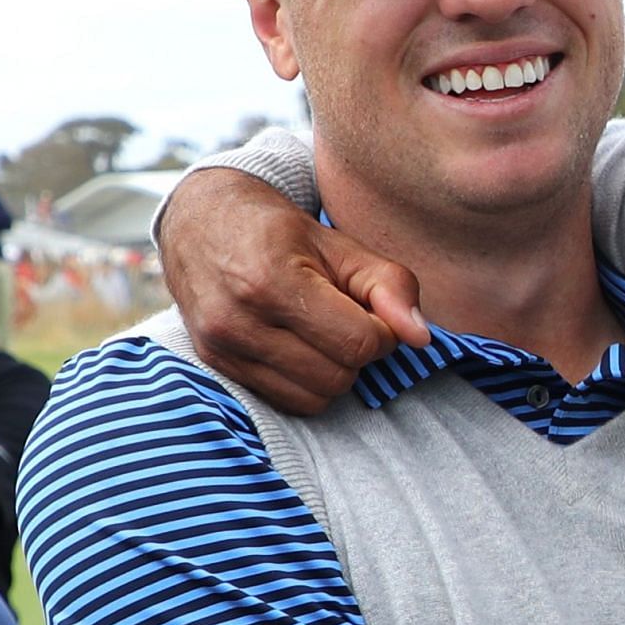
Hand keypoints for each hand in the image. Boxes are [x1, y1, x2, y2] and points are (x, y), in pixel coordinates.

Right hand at [158, 170, 431, 414]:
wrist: (202, 222)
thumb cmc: (281, 232)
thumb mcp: (342, 245)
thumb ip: (390, 286)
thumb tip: (421, 337)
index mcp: (272, 282)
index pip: (359, 342)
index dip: (382, 332)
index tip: (372, 310)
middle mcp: (239, 321)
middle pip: (338, 376)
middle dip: (358, 352)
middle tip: (347, 319)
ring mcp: (222, 349)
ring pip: (314, 398)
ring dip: (334, 371)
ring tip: (323, 332)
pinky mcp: (216, 366)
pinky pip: (286, 402)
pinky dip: (306, 383)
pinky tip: (300, 346)